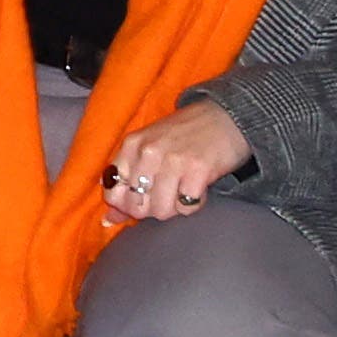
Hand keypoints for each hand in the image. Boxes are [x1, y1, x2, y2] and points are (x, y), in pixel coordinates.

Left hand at [103, 101, 249, 224]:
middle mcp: (148, 151)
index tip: (143, 200)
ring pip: (161, 210)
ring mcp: (172, 160)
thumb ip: (128, 179)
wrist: (226, 117)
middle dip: (152, 208)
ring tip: (183, 190)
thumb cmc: (185, 135)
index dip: (126, 205)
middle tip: (168, 195)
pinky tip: (198, 188)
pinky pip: (186, 207)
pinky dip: (193, 204)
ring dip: (174, 207)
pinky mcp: (198, 170)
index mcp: (132, 144)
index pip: (112, 191)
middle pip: (137, 206)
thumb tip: (110, 219)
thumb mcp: (149, 147)